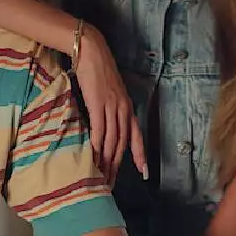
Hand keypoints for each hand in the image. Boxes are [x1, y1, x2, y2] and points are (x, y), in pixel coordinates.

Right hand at [72, 24, 146, 183]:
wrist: (92, 52)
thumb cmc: (98, 70)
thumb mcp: (109, 92)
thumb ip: (109, 108)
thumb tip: (104, 125)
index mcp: (127, 107)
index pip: (136, 136)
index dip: (140, 155)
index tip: (144, 172)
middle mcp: (123, 109)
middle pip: (123, 144)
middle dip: (117, 166)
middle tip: (111, 183)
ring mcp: (112, 107)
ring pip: (112, 141)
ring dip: (106, 161)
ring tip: (101, 177)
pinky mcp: (98, 104)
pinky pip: (100, 130)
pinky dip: (97, 146)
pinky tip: (94, 158)